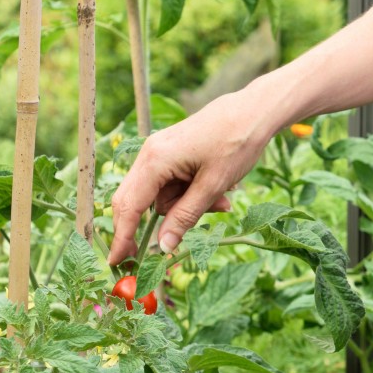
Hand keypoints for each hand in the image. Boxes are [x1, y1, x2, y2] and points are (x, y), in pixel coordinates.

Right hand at [107, 91, 275, 265]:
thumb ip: (185, 217)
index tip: (117, 261)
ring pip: (161, 196)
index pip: (129, 206)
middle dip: (158, 223)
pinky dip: (191, 194)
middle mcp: (150, 154)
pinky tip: (218, 191)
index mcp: (155, 160)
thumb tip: (163, 246)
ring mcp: (160, 152)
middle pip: (136, 201)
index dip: (122, 237)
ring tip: (222, 201)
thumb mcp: (213, 186)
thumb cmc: (236, 144)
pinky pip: (172, 184)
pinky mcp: (172, 152)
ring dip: (186, 206)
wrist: (254, 111)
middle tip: (168, 246)